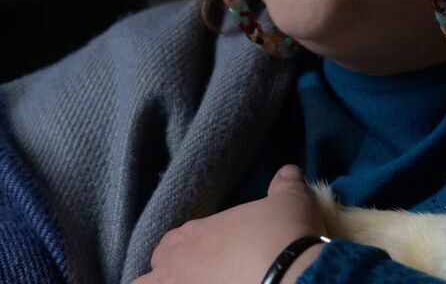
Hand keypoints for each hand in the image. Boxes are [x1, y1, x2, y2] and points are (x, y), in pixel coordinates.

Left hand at [133, 165, 327, 283]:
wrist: (293, 279)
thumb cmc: (284, 236)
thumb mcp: (290, 202)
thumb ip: (284, 185)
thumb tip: (289, 172)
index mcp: (191, 237)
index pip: (171, 245)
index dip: (188, 253)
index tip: (211, 260)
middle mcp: (176, 270)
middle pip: (151, 279)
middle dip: (170, 280)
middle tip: (203, 282)